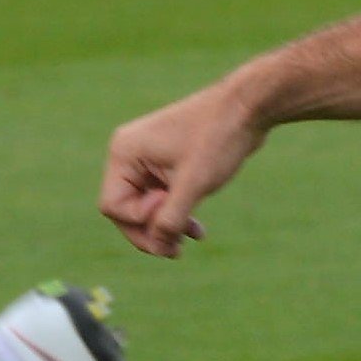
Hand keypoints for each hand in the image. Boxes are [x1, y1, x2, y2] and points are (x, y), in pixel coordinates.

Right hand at [101, 77, 267, 257]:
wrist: (247, 108)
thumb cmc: (217, 139)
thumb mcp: (193, 185)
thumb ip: (170, 219)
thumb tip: (158, 246)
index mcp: (124, 153)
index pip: (114, 206)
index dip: (140, 220)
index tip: (172, 207)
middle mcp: (130, 155)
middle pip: (126, 210)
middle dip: (150, 231)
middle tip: (175, 252)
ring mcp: (147, 159)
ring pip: (146, 208)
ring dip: (165, 227)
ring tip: (185, 245)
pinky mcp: (166, 163)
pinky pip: (162, 199)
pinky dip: (176, 215)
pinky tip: (196, 231)